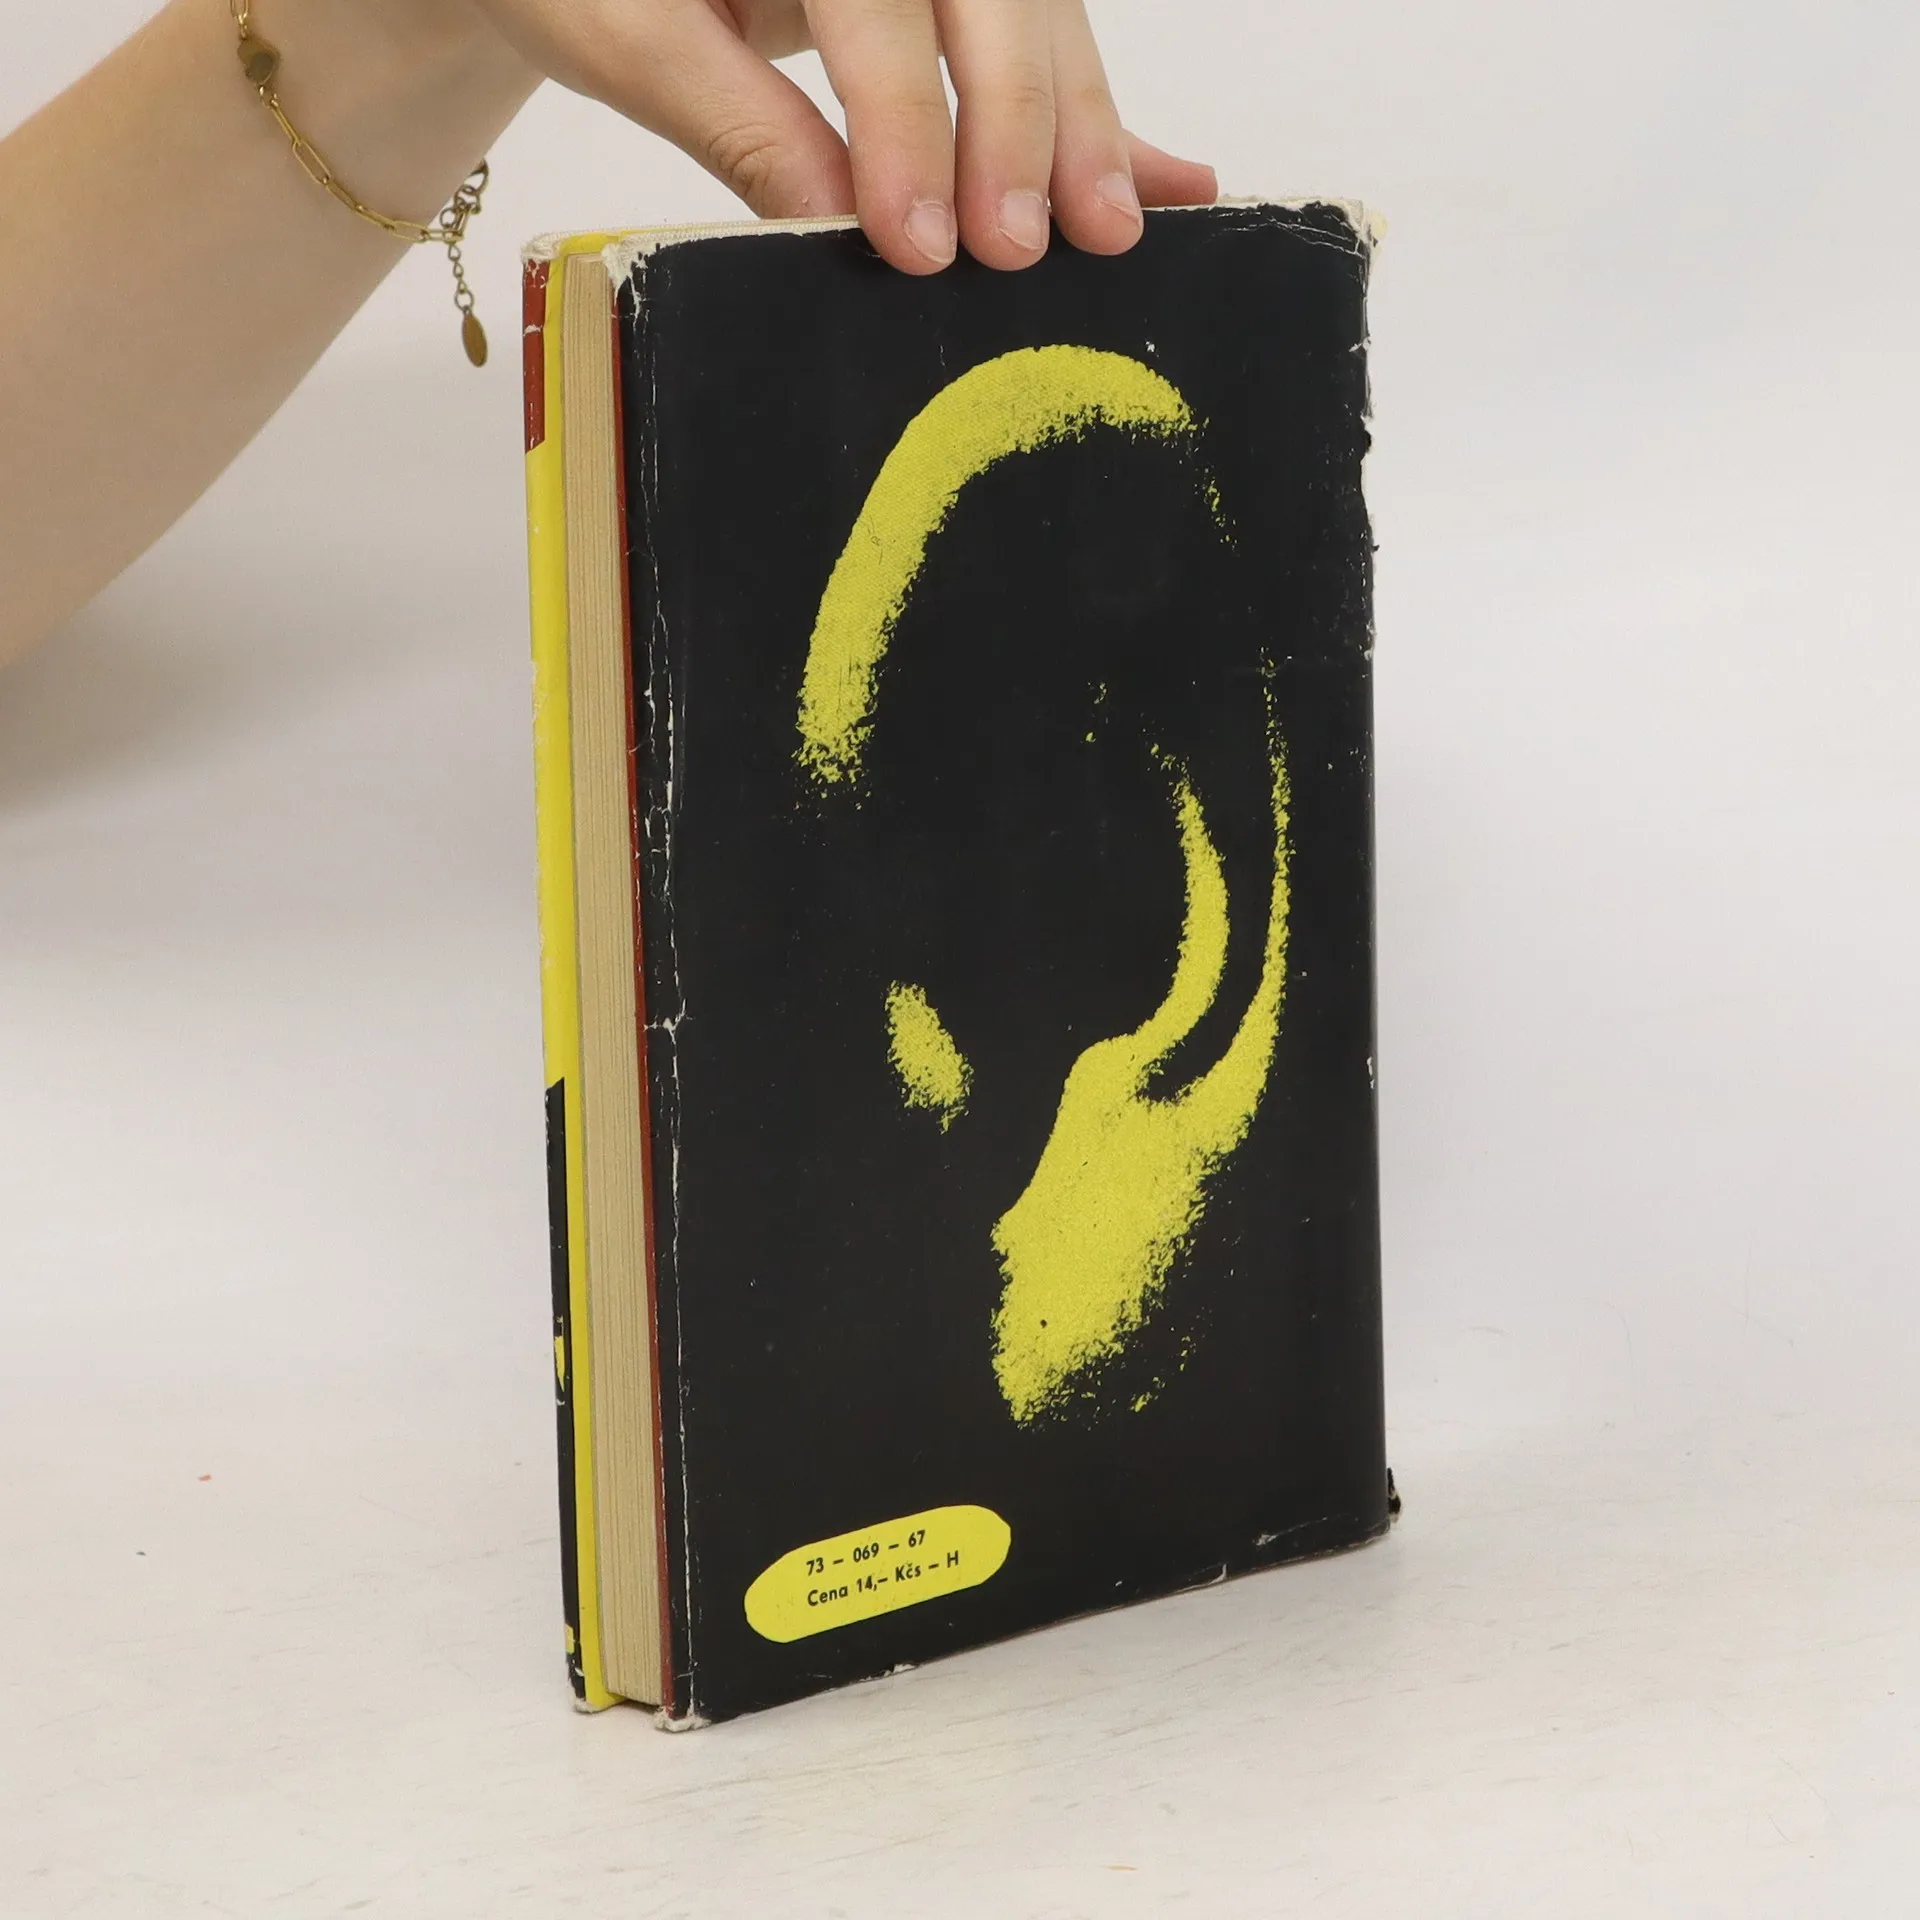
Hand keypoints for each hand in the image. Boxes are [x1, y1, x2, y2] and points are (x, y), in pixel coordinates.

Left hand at [459, 0, 1216, 271]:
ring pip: (1037, 10)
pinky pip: (1043, 33)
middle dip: (1016, 125)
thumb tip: (834, 225)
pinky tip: (1167, 177)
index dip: (907, 125)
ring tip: (1110, 229)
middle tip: (1021, 249)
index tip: (919, 243)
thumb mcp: (630, 35)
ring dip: (1079, 124)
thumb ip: (737, 123)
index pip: (877, 0)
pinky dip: (1095, 111)